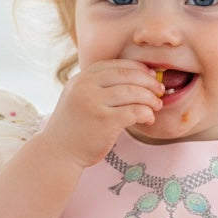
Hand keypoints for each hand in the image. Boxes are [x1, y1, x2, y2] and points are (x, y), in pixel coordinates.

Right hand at [40, 59, 164, 166]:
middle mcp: (86, 87)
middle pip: (127, 75)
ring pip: (133, 92)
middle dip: (148, 82)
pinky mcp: (104, 121)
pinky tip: (148, 119)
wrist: (58, 153)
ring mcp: (94, 103)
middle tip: (160, 90)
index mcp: (82, 78)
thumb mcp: (78, 98)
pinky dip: (146, 113)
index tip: (150, 76)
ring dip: (150, 98)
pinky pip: (134, 111)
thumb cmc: (74, 127)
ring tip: (156, 105)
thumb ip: (97, 86)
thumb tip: (135, 78)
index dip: (137, 68)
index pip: (116, 65)